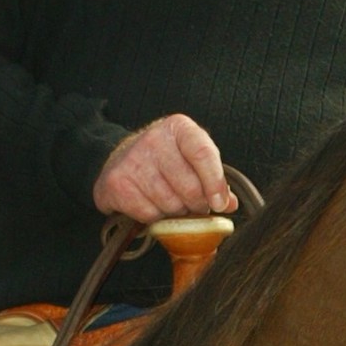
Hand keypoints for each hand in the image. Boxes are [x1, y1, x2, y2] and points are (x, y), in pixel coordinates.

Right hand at [92, 114, 238, 221]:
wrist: (121, 158)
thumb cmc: (167, 158)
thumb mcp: (195, 158)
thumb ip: (216, 178)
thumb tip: (229, 204)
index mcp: (180, 128)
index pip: (203, 155)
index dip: (215, 184)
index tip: (220, 204)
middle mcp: (154, 139)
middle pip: (189, 187)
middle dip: (198, 205)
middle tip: (195, 205)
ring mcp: (132, 160)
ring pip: (170, 205)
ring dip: (177, 213)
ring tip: (173, 202)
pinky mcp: (117, 182)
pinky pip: (149, 215)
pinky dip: (156, 218)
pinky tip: (153, 205)